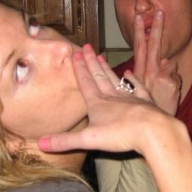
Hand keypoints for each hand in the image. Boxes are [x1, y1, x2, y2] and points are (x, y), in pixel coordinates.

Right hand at [39, 44, 166, 154]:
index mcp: (97, 103)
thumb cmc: (120, 134)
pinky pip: (137, 88)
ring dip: (107, 69)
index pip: (85, 82)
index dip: (79, 68)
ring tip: (102, 56)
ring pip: (115, 80)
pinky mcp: (145, 103)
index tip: (75, 53)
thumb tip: (39, 144)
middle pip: (99, 76)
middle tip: (87, 47)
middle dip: (91, 62)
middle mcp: (112, 96)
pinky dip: (132, 80)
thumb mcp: (88, 139)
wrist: (152, 130)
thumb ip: (64, 141)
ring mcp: (130, 98)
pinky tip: (128, 73)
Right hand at [132, 10, 180, 115]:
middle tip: (160, 12)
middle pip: (154, 45)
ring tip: (164, 86)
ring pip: (169, 62)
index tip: (139, 17)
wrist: (153, 127)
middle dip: (157, 28)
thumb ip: (152, 72)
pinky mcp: (172, 83)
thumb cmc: (148, 108)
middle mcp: (148, 72)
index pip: (139, 47)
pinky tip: (170, 93)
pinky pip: (177, 76)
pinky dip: (175, 82)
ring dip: (170, 72)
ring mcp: (160, 76)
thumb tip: (164, 61)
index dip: (139, 31)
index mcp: (138, 73)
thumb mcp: (142, 90)